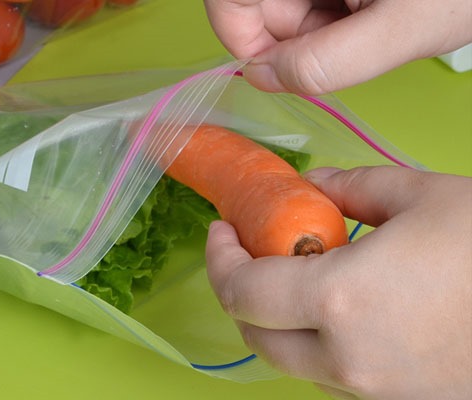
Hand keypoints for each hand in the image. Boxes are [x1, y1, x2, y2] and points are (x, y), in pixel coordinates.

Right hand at [203, 0, 471, 93]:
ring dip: (314, 35)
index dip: (240, 37)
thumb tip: (261, 79)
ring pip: (281, 9)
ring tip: (366, 26)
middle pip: (255, 5)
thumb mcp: (402, 29)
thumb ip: (329, 62)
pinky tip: (363, 17)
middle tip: (345, 44)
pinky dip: (328, 25)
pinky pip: (306, 6)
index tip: (272, 71)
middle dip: (290, 40)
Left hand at [206, 166, 471, 398]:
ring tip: (295, 273)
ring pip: (291, 359)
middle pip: (257, 335)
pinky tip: (341, 306)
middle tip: (249, 250)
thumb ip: (353, 187)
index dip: (220, 259)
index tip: (223, 230)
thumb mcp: (422, 195)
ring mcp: (373, 390)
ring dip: (277, 318)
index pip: (242, 292)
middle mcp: (346, 357)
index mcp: (340, 301)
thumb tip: (318, 184)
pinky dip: (316, 340)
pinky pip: (333, 373)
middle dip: (240, 291)